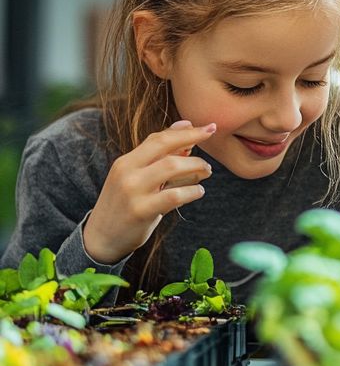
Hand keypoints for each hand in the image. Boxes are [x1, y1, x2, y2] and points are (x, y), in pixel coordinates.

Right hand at [83, 120, 215, 262]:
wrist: (101, 238)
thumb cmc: (126, 205)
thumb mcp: (137, 178)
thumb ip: (160, 156)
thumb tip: (185, 127)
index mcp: (125, 162)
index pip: (158, 138)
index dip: (186, 131)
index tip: (208, 127)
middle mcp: (127, 172)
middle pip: (165, 146)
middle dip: (193, 141)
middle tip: (211, 147)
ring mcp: (132, 191)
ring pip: (172, 167)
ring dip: (196, 167)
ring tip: (206, 172)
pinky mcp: (141, 210)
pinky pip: (174, 195)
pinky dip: (192, 191)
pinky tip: (199, 191)